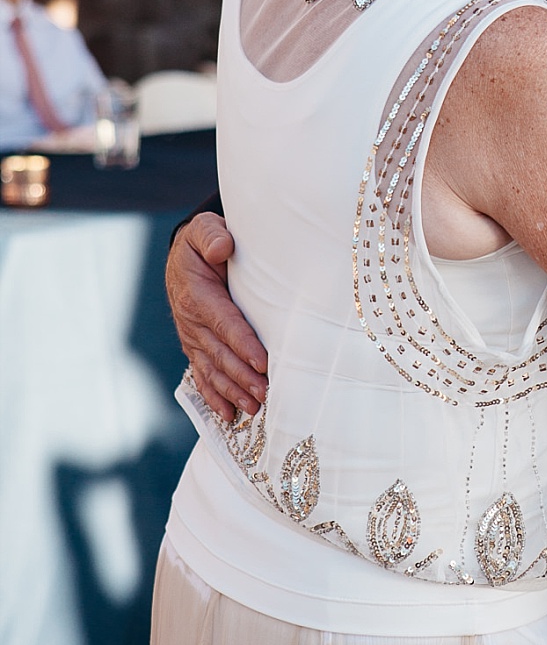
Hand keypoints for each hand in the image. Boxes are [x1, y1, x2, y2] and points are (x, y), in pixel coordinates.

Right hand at [166, 213, 267, 420]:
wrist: (182, 257)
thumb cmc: (201, 243)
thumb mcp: (203, 229)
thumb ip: (211, 235)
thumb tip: (223, 246)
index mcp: (198, 295)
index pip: (224, 323)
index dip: (242, 344)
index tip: (262, 362)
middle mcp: (191, 322)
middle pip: (220, 354)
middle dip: (243, 377)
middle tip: (266, 394)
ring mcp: (192, 338)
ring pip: (213, 370)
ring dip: (233, 391)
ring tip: (254, 409)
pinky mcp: (195, 348)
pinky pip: (203, 375)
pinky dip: (215, 396)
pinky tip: (229, 415)